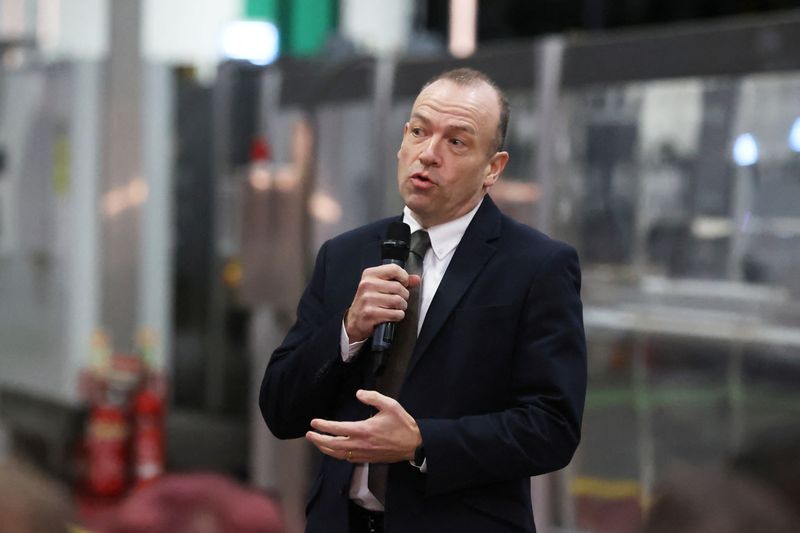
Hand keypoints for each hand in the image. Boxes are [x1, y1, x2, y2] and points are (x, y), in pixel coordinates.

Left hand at [305, 390, 421, 463]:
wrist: (413, 444)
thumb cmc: (402, 424)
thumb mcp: (391, 405)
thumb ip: (373, 397)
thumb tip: (358, 393)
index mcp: (364, 430)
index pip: (337, 429)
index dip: (323, 426)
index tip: (314, 422)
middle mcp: (360, 444)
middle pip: (333, 445)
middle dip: (318, 440)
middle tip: (309, 435)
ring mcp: (362, 454)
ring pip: (337, 454)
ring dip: (325, 449)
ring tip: (317, 443)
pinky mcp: (366, 459)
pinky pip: (346, 459)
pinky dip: (336, 455)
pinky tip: (333, 450)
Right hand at [345, 265, 420, 341]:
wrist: (354, 321)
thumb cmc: (368, 302)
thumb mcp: (380, 287)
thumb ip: (399, 281)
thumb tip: (416, 279)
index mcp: (369, 274)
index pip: (394, 269)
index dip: (404, 277)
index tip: (404, 284)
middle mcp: (367, 285)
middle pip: (399, 287)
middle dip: (403, 296)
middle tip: (399, 300)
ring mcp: (368, 299)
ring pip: (398, 301)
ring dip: (401, 307)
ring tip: (395, 308)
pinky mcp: (370, 313)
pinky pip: (395, 314)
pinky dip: (397, 316)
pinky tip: (391, 315)